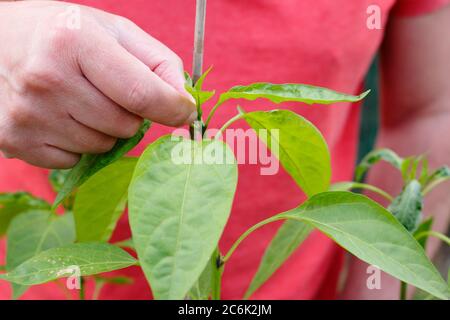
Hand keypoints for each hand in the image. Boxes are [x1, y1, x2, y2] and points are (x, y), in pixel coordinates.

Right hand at [0, 1, 195, 167]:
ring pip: (102, 146)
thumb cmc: (65, 34)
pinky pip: (75, 160)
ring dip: (104, 129)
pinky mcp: (15, 140)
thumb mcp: (115, 31)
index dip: (173, 108)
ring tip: (81, 100)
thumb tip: (185, 103)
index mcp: (74, 41)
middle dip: (130, 113)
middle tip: (108, 91)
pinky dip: (78, 144)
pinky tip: (61, 116)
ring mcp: (28, 114)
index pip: (142, 93)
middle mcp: (47, 79)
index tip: (185, 111)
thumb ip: (159, 62)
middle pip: (125, 125)